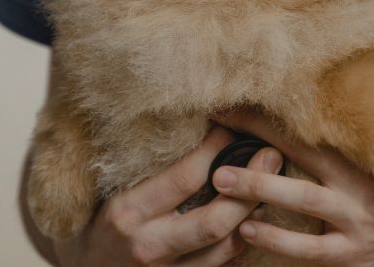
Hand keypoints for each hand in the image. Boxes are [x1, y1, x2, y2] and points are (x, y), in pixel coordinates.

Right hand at [52, 125, 283, 265]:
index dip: (218, 148)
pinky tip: (257, 217)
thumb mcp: (115, 187)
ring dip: (255, 215)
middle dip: (250, 186)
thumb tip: (203, 124)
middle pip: (215, 220)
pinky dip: (244, 242)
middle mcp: (148, 246)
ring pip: (226, 249)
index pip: (186, 176)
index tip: (234, 127)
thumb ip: (152, 164)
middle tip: (272, 156)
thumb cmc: (100, 217)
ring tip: (274, 184)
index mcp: (129, 211)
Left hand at [212, 110, 373, 266]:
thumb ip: (343, 147)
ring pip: (303, 199)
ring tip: (222, 181)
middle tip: (219, 123)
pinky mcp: (352, 255)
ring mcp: (354, 220)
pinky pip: (309, 249)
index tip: (232, 100)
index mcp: (358, 157)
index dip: (267, 114)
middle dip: (259, 134)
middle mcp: (356, 183)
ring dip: (260, 188)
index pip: (305, 127)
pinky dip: (277, 239)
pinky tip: (247, 230)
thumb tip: (303, 116)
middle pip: (302, 151)